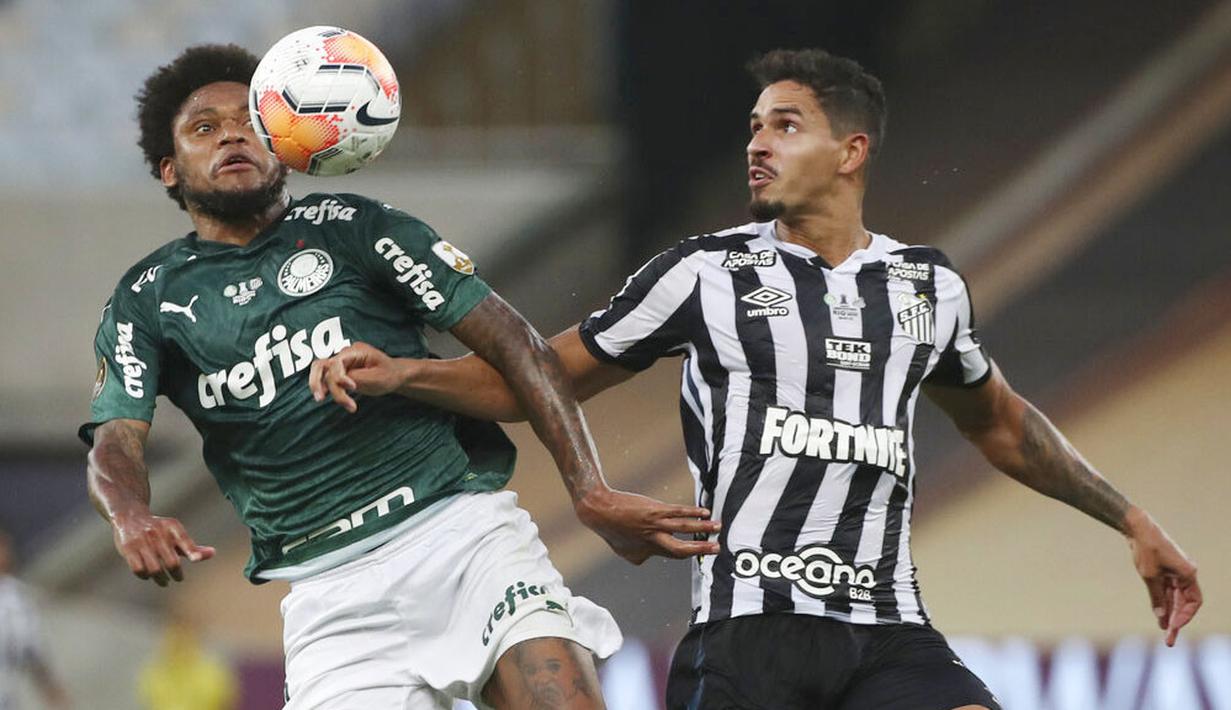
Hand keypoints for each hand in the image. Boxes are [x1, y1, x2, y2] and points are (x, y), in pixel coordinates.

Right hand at [111, 511, 214, 586]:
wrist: (130, 517)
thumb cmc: (159, 530)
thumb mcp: (176, 533)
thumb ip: (193, 547)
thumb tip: (213, 554)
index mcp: (172, 527)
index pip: (184, 540)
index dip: (191, 551)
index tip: (195, 560)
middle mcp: (158, 533)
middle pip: (171, 562)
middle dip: (176, 574)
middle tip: (178, 578)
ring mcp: (142, 541)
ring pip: (154, 569)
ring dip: (161, 579)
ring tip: (164, 581)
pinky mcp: (128, 549)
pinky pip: (138, 569)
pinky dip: (145, 576)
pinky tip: (148, 576)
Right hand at [309, 342, 410, 412]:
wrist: (395, 375)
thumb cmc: (388, 375)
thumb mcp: (377, 377)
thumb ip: (356, 378)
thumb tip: (339, 382)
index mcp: (356, 351)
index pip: (336, 362)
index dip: (340, 377)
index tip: (353, 388)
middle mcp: (345, 355)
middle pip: (321, 365)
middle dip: (318, 381)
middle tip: (320, 398)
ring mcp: (341, 364)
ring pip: (320, 373)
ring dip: (321, 387)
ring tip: (327, 401)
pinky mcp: (339, 373)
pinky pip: (325, 380)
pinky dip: (326, 390)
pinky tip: (333, 399)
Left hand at [574, 486, 720, 563]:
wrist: (599, 510)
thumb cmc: (611, 529)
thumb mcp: (624, 550)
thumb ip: (639, 555)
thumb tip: (648, 556)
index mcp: (648, 551)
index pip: (673, 555)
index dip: (690, 553)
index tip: (705, 551)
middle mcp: (653, 540)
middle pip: (681, 549)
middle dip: (700, 549)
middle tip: (717, 549)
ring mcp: (655, 524)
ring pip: (683, 528)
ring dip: (702, 529)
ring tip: (718, 527)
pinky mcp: (655, 509)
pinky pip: (678, 512)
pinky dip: (692, 512)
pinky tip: (704, 512)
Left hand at [1125, 507, 1200, 645]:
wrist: (1136, 528)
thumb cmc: (1146, 549)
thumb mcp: (1150, 576)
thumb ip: (1157, 597)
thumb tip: (1162, 617)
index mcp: (1188, 573)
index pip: (1194, 601)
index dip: (1185, 616)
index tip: (1173, 626)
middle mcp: (1185, 573)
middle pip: (1184, 602)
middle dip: (1177, 620)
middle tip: (1169, 639)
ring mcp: (1175, 572)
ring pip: (1175, 598)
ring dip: (1170, 613)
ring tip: (1165, 632)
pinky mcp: (1165, 571)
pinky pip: (1167, 591)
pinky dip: (1164, 602)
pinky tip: (1160, 616)